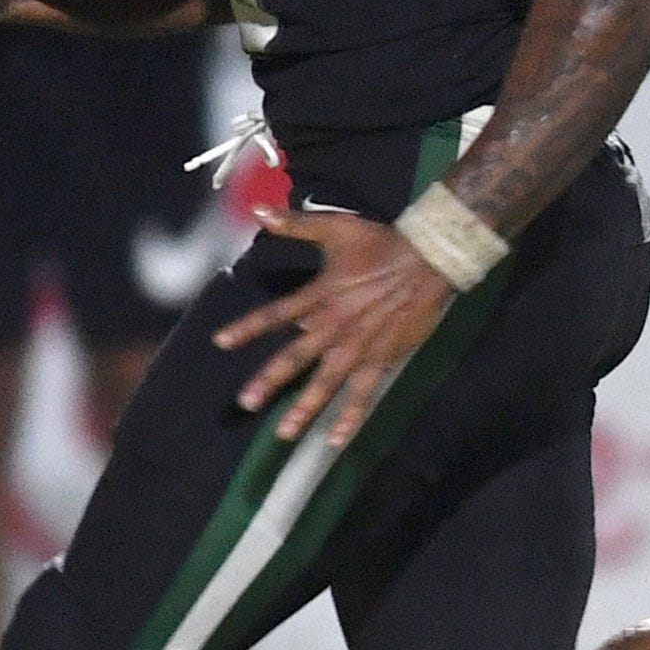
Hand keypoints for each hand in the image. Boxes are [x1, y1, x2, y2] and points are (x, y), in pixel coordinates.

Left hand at [214, 206, 454, 447]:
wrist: (428, 260)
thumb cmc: (381, 243)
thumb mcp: (335, 227)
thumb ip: (295, 223)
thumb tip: (258, 209)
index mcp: (320, 296)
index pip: (276, 315)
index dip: (248, 328)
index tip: (220, 342)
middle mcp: (334, 327)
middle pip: (295, 358)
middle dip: (269, 381)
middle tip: (246, 403)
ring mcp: (358, 347)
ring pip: (326, 384)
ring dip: (304, 409)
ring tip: (284, 432)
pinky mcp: (382, 359)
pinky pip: (363, 394)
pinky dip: (351, 417)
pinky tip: (336, 440)